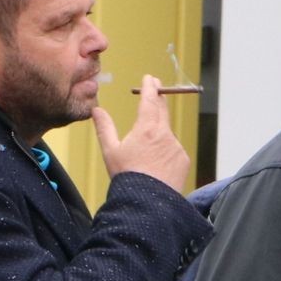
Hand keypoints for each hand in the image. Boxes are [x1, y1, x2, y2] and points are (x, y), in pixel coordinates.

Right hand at [91, 74, 190, 191]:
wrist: (147, 203)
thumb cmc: (126, 177)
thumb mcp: (110, 151)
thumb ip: (104, 127)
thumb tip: (97, 110)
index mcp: (146, 128)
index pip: (150, 99)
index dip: (149, 86)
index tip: (150, 78)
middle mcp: (164, 134)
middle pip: (162, 110)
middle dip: (158, 99)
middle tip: (155, 91)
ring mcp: (176, 147)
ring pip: (166, 133)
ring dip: (158, 134)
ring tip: (145, 154)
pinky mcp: (183, 159)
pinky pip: (173, 150)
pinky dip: (165, 153)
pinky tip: (155, 166)